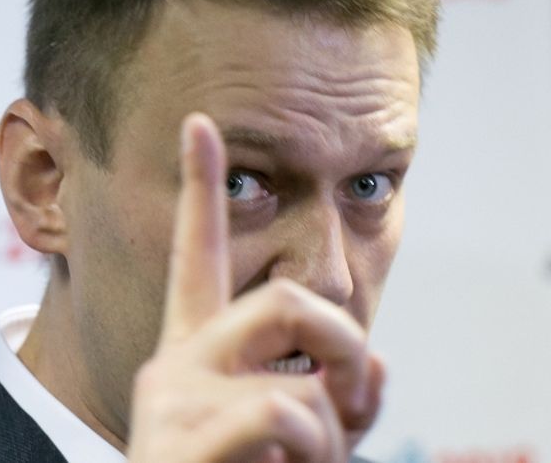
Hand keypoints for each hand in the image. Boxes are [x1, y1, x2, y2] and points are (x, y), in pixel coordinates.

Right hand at [127, 113, 383, 462]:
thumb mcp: (301, 440)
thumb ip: (334, 392)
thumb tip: (377, 356)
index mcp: (202, 349)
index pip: (199, 249)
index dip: (200, 184)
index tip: (199, 122)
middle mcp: (180, 357)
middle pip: (288, 299)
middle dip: (342, 341)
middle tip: (349, 389)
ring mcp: (176, 394)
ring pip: (302, 376)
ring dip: (331, 435)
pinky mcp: (180, 434)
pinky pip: (288, 418)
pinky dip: (314, 458)